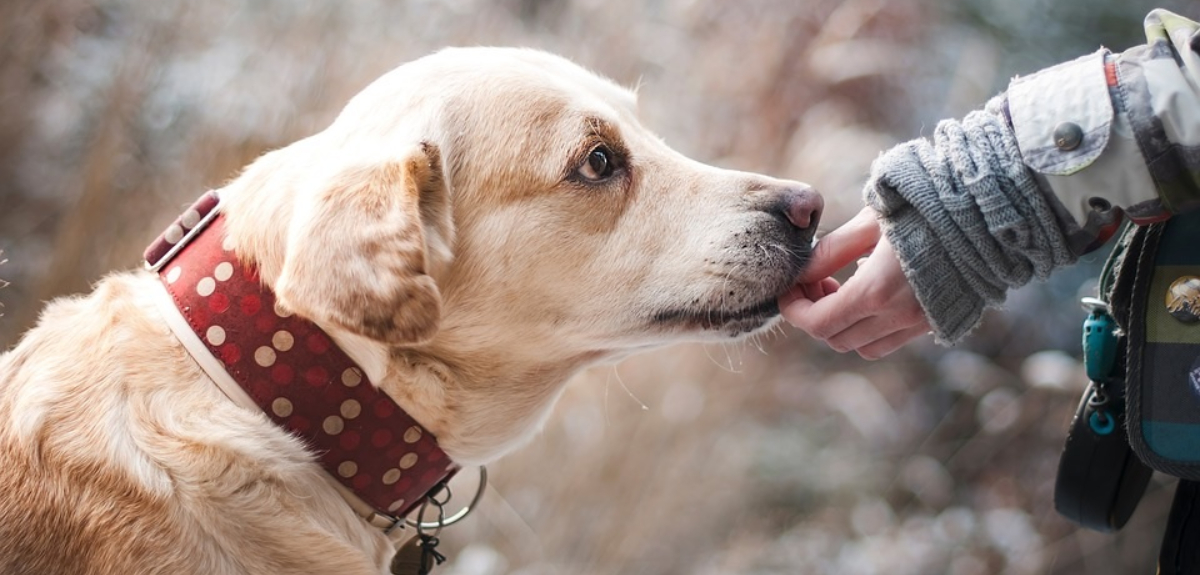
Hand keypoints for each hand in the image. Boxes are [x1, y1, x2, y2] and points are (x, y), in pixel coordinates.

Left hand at [780, 207, 930, 358]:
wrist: (989, 212)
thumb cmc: (926, 206)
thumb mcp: (870, 221)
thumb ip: (832, 251)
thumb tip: (801, 272)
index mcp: (877, 291)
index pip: (818, 323)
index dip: (794, 310)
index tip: (788, 290)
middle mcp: (899, 316)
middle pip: (836, 339)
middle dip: (815, 315)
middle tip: (814, 282)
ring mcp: (920, 323)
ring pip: (863, 346)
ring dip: (843, 325)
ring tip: (841, 287)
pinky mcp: (937, 322)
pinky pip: (891, 340)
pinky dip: (871, 327)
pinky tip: (872, 291)